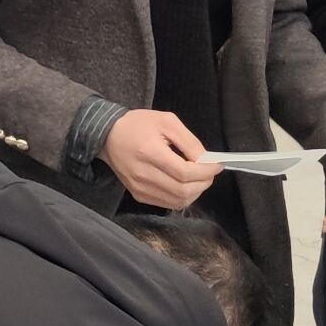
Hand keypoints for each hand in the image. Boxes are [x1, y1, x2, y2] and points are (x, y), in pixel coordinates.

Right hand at [101, 109, 219, 210]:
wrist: (108, 136)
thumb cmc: (138, 125)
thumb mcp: (167, 121)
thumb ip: (189, 141)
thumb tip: (206, 160)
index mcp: (151, 153)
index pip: (185, 172)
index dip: (206, 171)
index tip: (217, 165)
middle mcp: (143, 174)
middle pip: (183, 190)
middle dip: (203, 183)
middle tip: (210, 172)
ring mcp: (139, 188)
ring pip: (177, 201)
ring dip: (195, 192)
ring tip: (199, 178)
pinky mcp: (138, 194)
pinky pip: (167, 204)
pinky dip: (182, 197)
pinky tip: (185, 184)